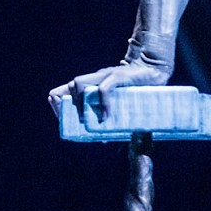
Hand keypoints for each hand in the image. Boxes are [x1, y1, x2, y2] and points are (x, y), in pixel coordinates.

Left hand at [48, 57, 170, 119]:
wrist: (155, 67)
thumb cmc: (139, 87)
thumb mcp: (122, 101)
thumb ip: (113, 118)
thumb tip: (106, 142)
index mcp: (96, 82)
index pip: (70, 87)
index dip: (60, 97)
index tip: (55, 106)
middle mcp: (98, 77)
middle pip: (73, 84)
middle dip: (67, 103)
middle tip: (74, 121)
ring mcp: (107, 75)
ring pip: (81, 83)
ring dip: (81, 103)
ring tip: (90, 119)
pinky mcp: (119, 76)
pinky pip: (104, 88)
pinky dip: (102, 104)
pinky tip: (106, 117)